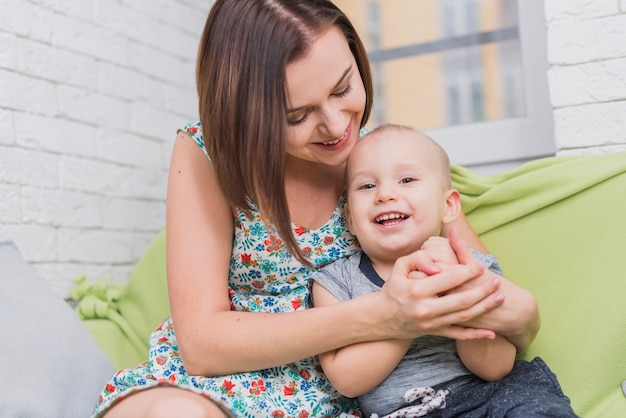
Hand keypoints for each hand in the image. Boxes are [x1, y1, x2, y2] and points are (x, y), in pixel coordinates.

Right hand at [378, 232, 503, 341]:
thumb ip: (419, 258)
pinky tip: (491, 333)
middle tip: (496, 282)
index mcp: (418, 289)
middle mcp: (426, 308)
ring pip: (464, 316)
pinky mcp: (434, 332)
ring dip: (484, 307)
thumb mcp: (400, 267)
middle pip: (462, 300)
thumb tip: (438, 265)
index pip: (449, 279)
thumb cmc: (394, 287)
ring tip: (499, 297)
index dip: (467, 272)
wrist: (382, 317)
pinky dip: (475, 335)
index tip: (480, 266)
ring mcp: (431, 323)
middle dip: (483, 290)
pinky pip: (458, 335)